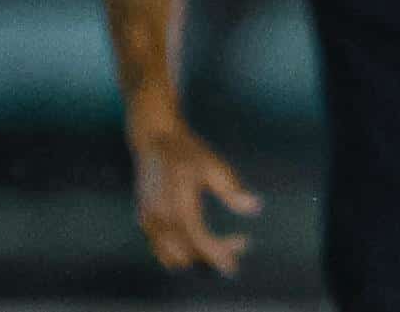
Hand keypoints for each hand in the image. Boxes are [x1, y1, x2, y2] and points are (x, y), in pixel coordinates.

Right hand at [130, 122, 260, 275]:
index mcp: (177, 205)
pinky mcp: (144, 220)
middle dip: (213, 256)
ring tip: (224, 243)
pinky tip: (202, 237)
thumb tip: (255, 207)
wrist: (154, 139)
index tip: (237, 260)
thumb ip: (231, 190)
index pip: (200, 241)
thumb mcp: (214, 166)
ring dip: (196, 257)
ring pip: (172, 257)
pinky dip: (181, 251)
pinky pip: (162, 248)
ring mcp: (148, 221)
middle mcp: (159, 218)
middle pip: (187, 254)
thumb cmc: (188, 152)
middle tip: (241, 243)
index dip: (219, 254)